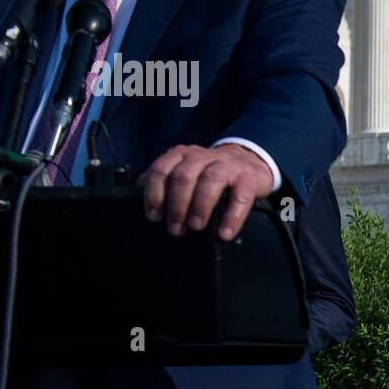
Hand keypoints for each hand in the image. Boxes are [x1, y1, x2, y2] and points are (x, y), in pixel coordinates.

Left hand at [137, 143, 273, 241]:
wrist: (250, 163)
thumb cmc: (212, 174)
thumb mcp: (186, 170)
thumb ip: (164, 177)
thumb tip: (138, 189)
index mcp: (183, 155)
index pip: (161, 169)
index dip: (154, 194)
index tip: (154, 216)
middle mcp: (203, 156)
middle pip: (184, 176)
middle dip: (177, 205)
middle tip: (176, 229)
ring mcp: (227, 165)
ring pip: (210, 180)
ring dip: (200, 206)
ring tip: (196, 227)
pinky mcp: (248, 178)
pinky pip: (240, 197)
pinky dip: (232, 217)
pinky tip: (224, 233)